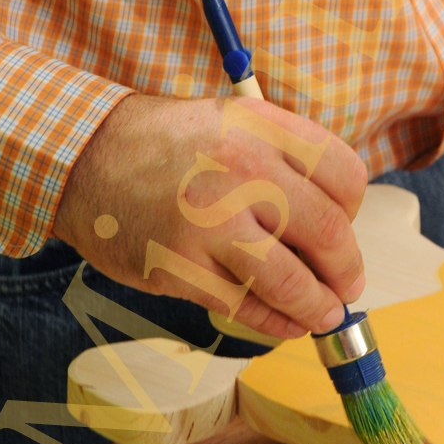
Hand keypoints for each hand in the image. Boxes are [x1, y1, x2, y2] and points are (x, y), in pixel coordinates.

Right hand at [52, 94, 367, 339]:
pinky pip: (244, 307)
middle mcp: (243, 171)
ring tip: (325, 313)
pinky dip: (274, 322)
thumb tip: (336, 221)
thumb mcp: (235, 122)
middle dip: (346, 268)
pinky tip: (285, 322)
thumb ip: (285, 159)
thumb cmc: (170, 143)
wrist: (88, 155)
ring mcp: (209, 222)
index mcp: (264, 128)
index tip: (349, 226)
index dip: (355, 210)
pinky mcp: (179, 267)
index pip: (344, 174)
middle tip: (348, 285)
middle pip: (327, 231)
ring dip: (318, 306)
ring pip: (290, 280)